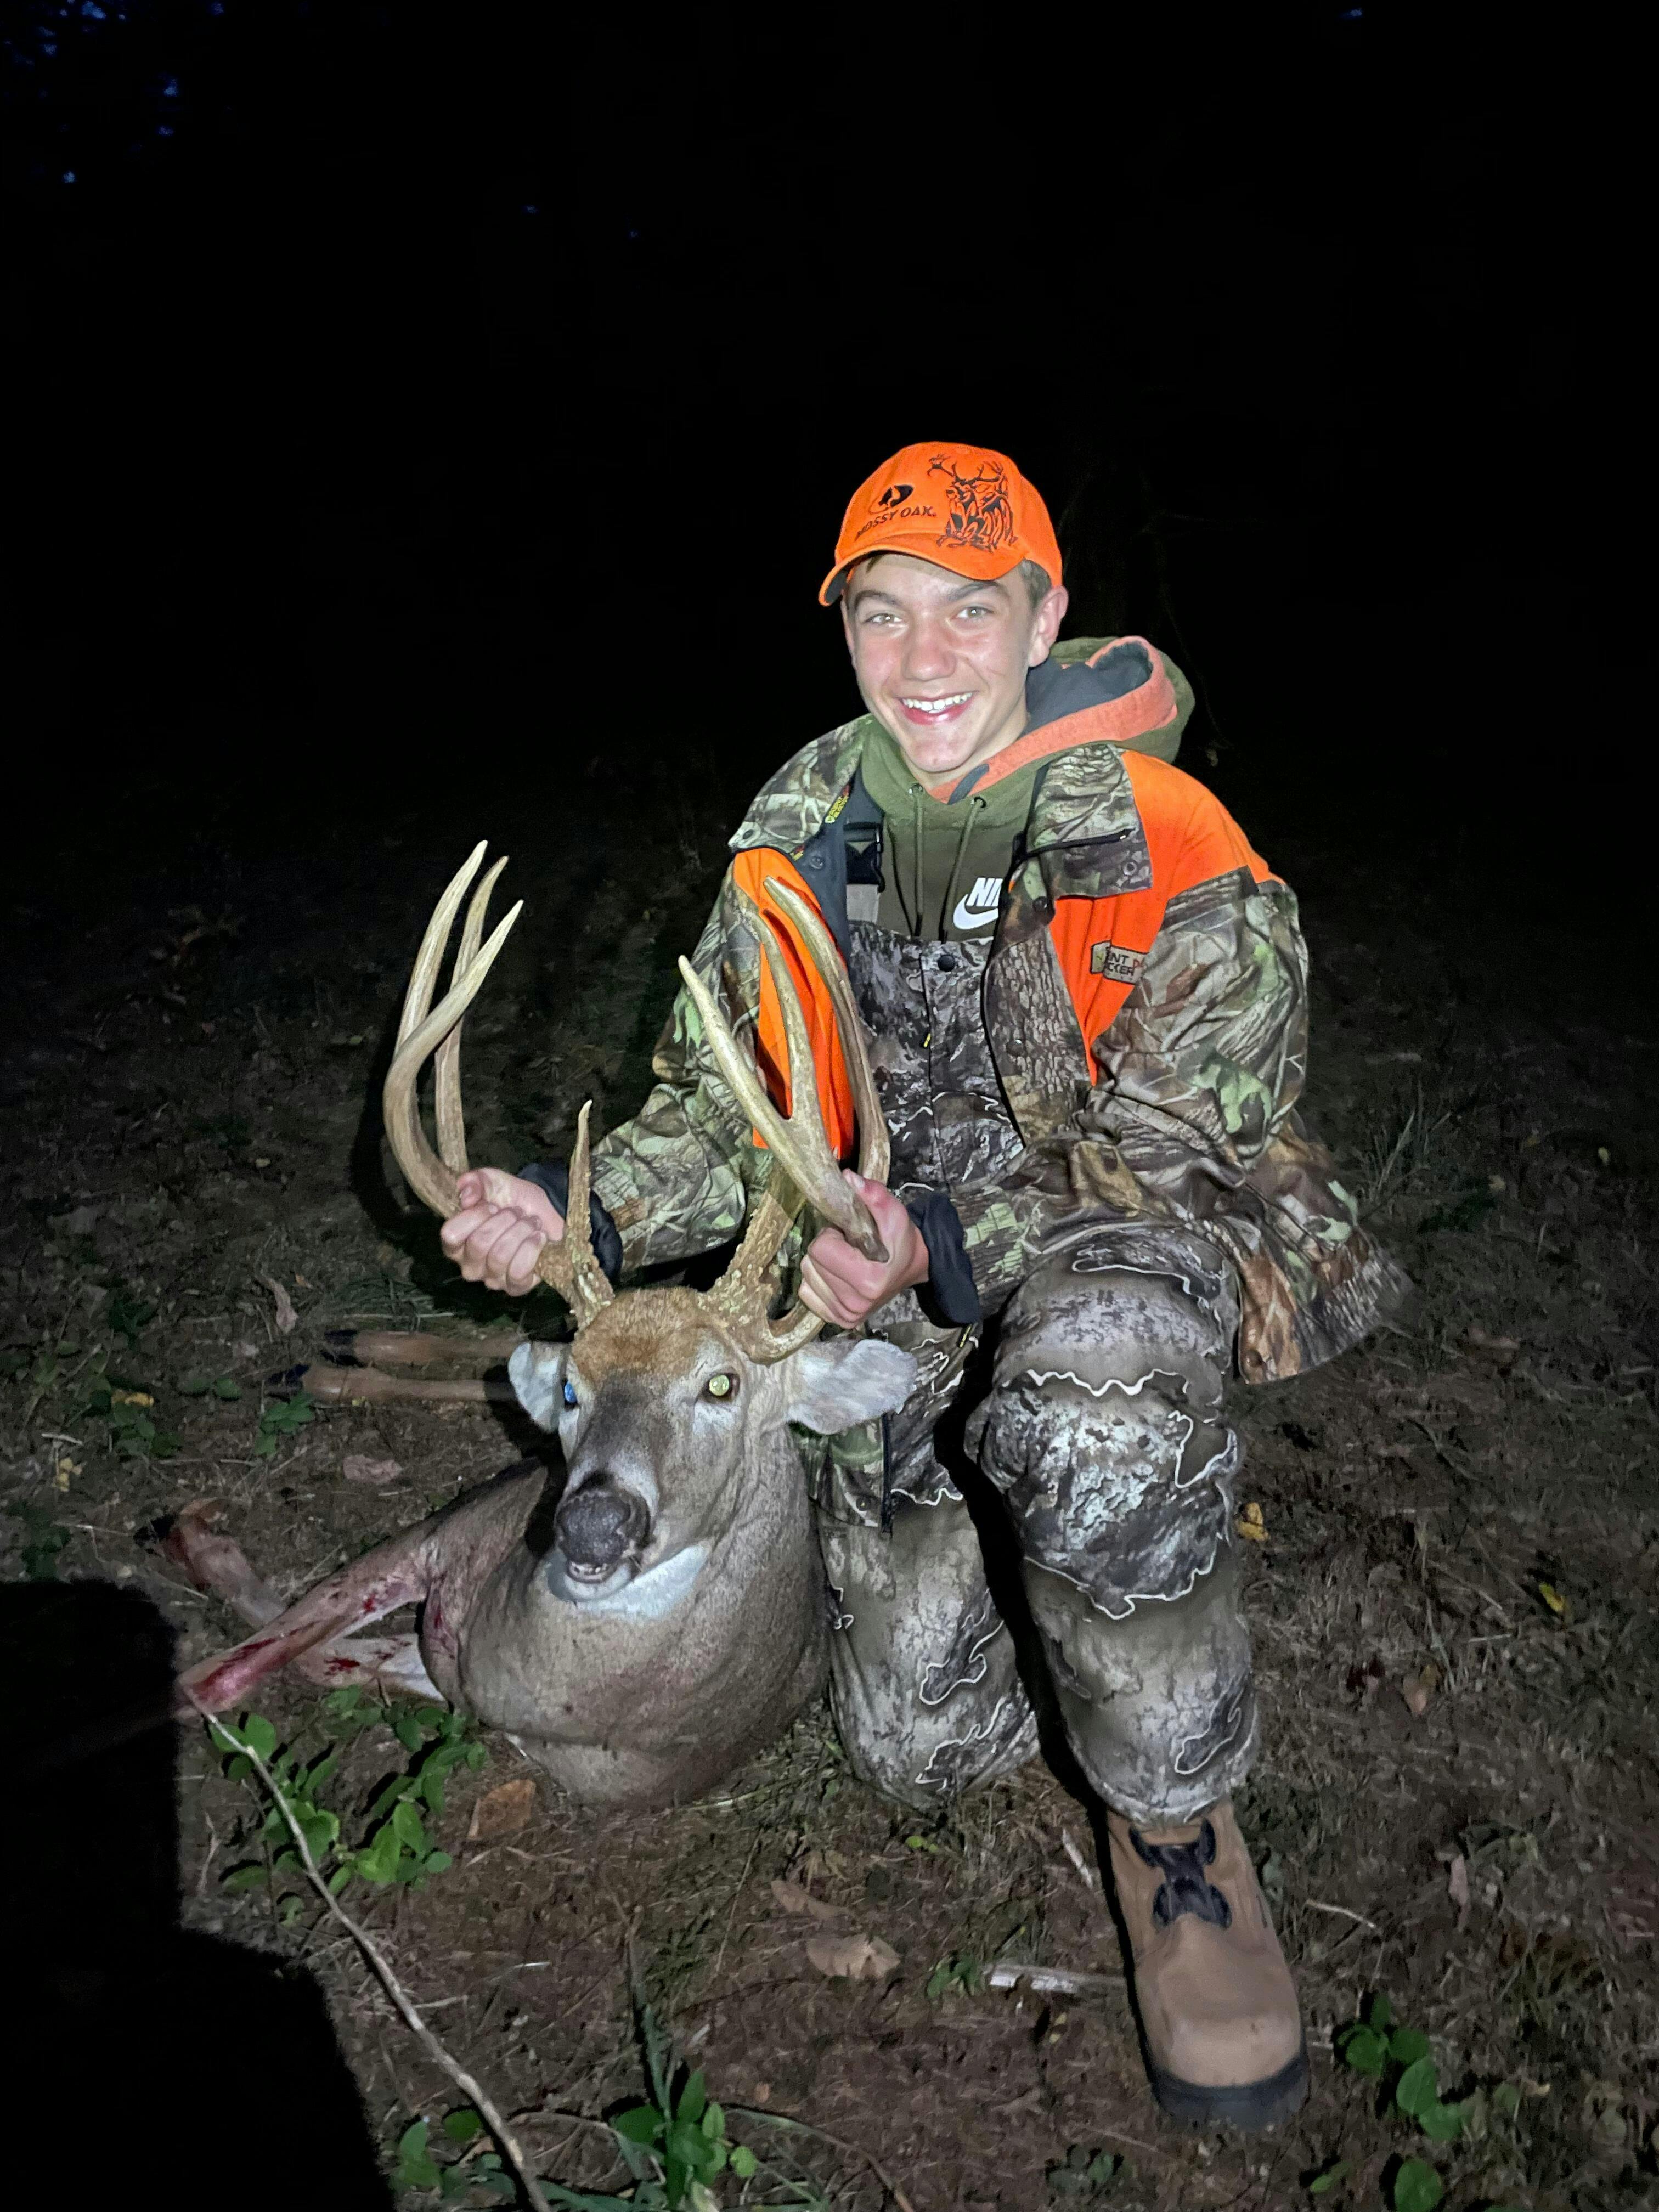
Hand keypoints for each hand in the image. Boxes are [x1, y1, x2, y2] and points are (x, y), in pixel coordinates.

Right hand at [439, 1169, 564, 1295]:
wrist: (546, 1211)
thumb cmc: (513, 1200)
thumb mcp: (492, 1182)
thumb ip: (474, 1181)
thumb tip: (467, 1196)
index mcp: (457, 1242)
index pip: (450, 1235)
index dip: (473, 1217)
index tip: (492, 1206)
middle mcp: (469, 1265)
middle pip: (478, 1244)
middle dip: (503, 1221)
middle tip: (516, 1213)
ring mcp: (492, 1278)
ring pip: (500, 1256)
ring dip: (520, 1231)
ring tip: (530, 1222)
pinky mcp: (515, 1287)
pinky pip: (518, 1272)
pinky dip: (531, 1248)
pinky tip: (538, 1236)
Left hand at [798, 1173, 929, 1328]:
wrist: (910, 1267)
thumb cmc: (900, 1241)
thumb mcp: (894, 1214)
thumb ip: (873, 1195)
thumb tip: (847, 1177)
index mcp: (868, 1281)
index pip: (820, 1250)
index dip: (832, 1236)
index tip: (850, 1236)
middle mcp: (854, 1303)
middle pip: (810, 1263)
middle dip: (825, 1249)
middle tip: (848, 1247)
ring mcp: (846, 1315)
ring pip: (806, 1277)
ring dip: (821, 1264)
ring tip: (845, 1260)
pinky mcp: (838, 1321)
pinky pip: (806, 1293)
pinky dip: (818, 1280)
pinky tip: (838, 1276)